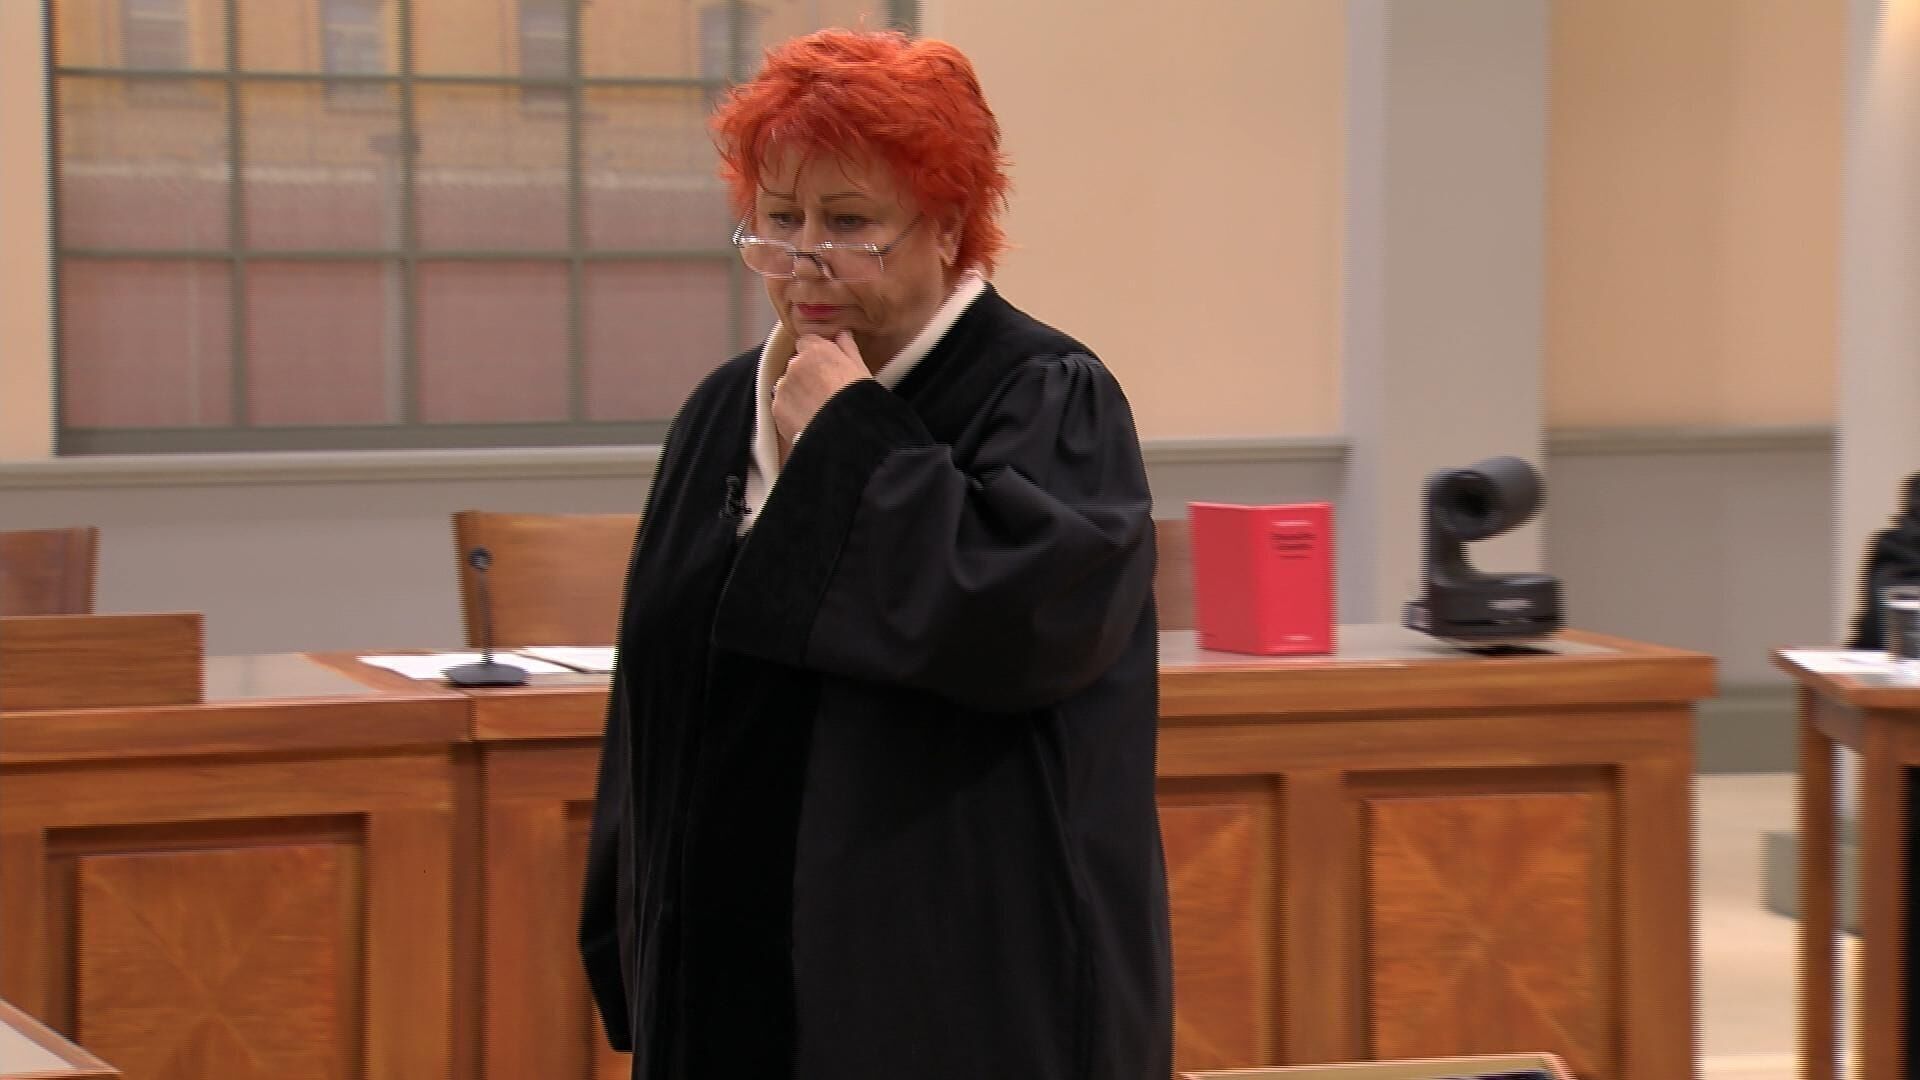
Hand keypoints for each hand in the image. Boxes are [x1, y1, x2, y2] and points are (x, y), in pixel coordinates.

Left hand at [773, 332, 869, 447]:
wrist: (843, 434)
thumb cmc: (857, 400)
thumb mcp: (860, 369)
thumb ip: (847, 347)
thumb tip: (844, 334)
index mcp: (815, 350)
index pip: (808, 342)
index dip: (818, 355)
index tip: (828, 366)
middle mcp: (794, 365)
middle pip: (797, 365)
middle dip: (808, 375)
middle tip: (827, 392)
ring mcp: (783, 387)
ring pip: (789, 386)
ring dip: (799, 393)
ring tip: (820, 410)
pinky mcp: (777, 410)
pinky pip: (783, 407)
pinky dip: (793, 412)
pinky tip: (811, 421)